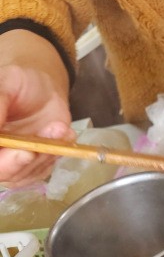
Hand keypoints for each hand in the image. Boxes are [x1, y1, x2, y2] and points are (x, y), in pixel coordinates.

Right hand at [0, 30, 72, 185]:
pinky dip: (57, 152)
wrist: (43, 88)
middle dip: (21, 162)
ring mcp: (14, 160)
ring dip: (45, 153)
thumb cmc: (20, 83)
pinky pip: (45, 168)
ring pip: (26, 172)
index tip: (22, 152)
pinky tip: (64, 133)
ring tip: (58, 128)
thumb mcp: (7, 85)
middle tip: (35, 150)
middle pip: (4, 172)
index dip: (4, 160)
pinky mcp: (36, 163)